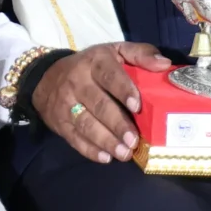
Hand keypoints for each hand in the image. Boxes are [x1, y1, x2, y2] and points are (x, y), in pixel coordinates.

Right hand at [32, 42, 170, 163]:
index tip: (137, 106)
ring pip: (86, 124)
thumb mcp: (114, 52)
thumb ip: (140, 54)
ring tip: (124, 153)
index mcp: (94, 62)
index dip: (123, 90)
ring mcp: (66, 103)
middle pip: (98, 104)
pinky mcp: (59, 122)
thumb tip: (164, 64)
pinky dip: (89, 149)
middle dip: (117, 124)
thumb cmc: (92, 66)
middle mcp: (77, 82)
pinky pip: (74, 138)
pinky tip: (105, 157)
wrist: (46, 77)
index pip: (108, 75)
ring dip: (105, 140)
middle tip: (133, 140)